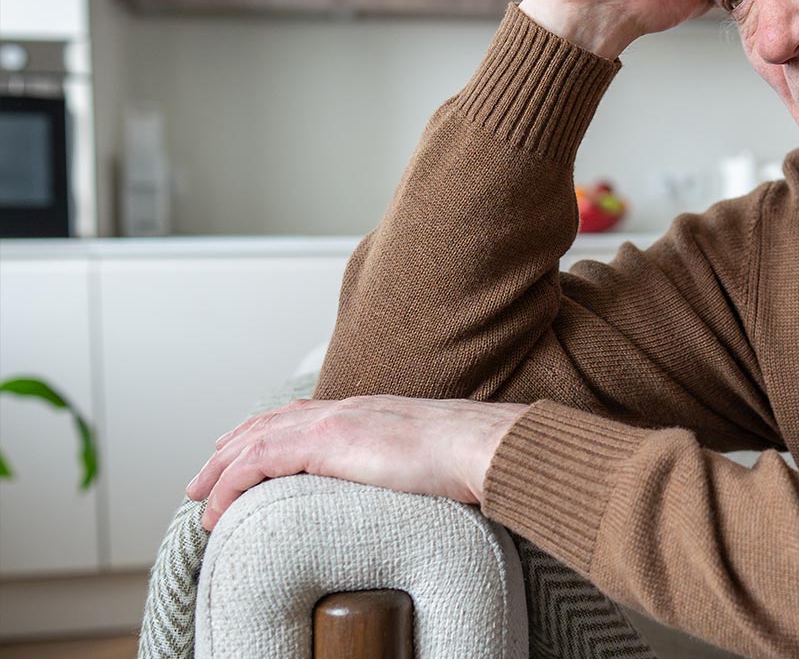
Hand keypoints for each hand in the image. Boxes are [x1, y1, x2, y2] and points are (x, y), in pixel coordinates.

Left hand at [185, 395, 528, 530]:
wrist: (481, 445)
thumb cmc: (470, 457)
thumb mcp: (430, 454)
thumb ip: (408, 460)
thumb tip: (413, 481)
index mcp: (368, 411)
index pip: (303, 416)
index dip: (267, 431)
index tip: (243, 450)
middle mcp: (345, 408)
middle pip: (269, 423)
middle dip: (231, 448)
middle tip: (203, 477)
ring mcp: (334, 421)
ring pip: (254, 440)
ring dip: (220, 471)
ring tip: (199, 498)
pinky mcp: (326, 440)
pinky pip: (258, 461)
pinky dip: (231, 483)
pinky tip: (217, 508)